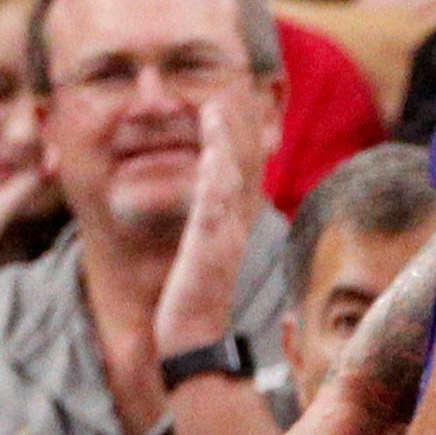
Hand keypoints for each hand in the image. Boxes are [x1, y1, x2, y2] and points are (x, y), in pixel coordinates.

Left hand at [154, 97, 270, 360]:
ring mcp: (224, 238)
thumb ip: (206, 230)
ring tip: (218, 106)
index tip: (236, 102)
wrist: (194, 345)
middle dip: (239, 128)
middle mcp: (235, 227)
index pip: (243, 173)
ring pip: (229, 181)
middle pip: (244, 168)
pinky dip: (213, 177)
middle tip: (233, 89)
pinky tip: (209, 153)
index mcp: (232, 227)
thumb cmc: (192, 303)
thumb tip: (204, 210)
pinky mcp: (207, 251)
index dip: (242, 137)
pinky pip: (212, 207)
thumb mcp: (201, 257)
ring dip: (225, 142)